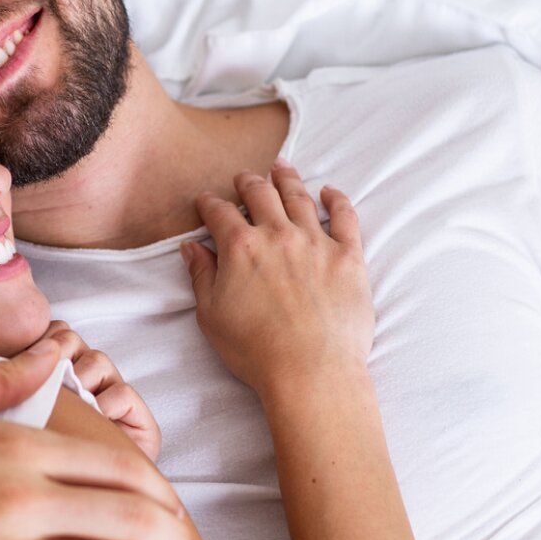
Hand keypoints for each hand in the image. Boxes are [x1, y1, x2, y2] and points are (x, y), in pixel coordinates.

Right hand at [181, 160, 371, 398]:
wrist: (311, 371)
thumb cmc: (257, 351)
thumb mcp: (212, 316)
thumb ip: (202, 276)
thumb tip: (192, 249)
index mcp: (241, 247)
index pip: (219, 213)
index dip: (209, 204)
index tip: (206, 202)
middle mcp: (278, 234)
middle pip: (260, 194)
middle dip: (248, 182)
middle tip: (244, 178)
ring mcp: (316, 242)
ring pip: (299, 197)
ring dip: (287, 179)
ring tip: (281, 168)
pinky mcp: (348, 256)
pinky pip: (345, 217)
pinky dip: (337, 199)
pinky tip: (330, 192)